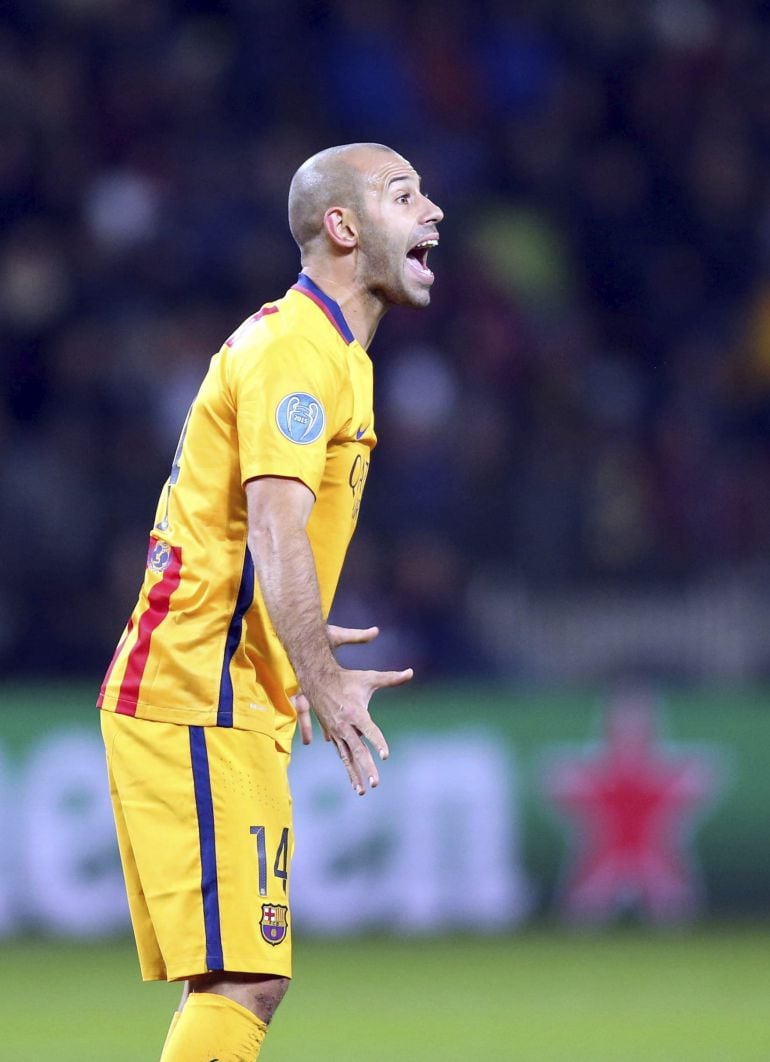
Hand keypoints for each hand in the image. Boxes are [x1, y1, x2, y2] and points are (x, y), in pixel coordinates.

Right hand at [294, 624, 412, 794]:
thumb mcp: (369, 677)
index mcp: (355, 712)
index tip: (385, 756)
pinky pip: (342, 756)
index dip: (378, 742)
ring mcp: (337, 733)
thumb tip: (411, 672)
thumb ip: (391, 678)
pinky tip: (355, 783)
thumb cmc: (347, 679)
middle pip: (358, 749)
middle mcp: (345, 726)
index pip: (369, 730)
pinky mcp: (333, 736)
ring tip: (363, 791)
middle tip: (376, 783)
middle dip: (366, 767)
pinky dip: (348, 769)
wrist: (317, 680)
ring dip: (355, 774)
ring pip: (347, 757)